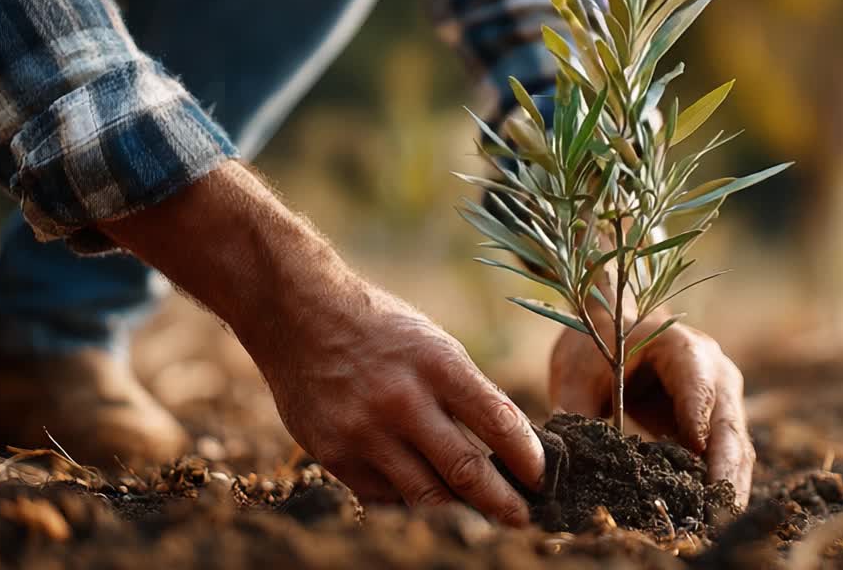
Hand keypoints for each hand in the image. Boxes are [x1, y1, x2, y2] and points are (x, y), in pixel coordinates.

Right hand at [262, 281, 543, 524]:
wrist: (300, 317)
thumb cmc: (382, 331)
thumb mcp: (435, 345)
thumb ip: (470, 393)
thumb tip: (514, 442)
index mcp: (438, 365)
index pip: (497, 422)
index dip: (527, 458)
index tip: (542, 479)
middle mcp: (403, 401)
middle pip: (465, 471)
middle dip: (502, 504)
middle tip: (523, 521)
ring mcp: (366, 433)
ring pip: (425, 496)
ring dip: (461, 515)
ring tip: (485, 525)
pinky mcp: (336, 456)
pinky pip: (385, 496)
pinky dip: (412, 503)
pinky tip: (431, 504)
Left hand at [548, 316, 753, 505]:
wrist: (611, 334)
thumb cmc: (598, 347)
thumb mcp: (578, 372)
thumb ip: (575, 411)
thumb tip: (565, 460)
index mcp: (681, 348)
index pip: (697, 382)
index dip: (697, 413)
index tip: (694, 448)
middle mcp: (713, 372)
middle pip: (727, 423)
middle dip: (725, 468)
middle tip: (717, 508)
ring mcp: (721, 400)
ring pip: (735, 447)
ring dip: (728, 486)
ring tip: (714, 523)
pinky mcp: (716, 426)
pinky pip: (726, 458)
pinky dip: (719, 487)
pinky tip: (706, 516)